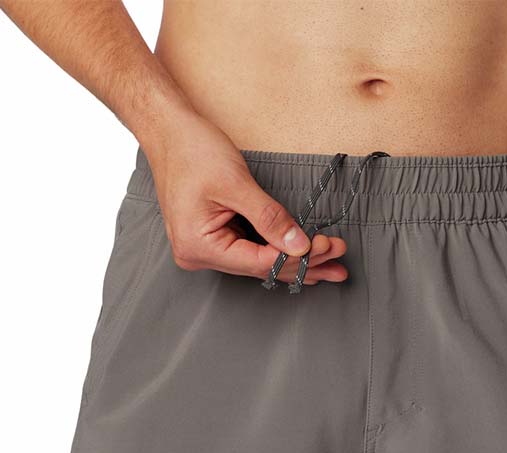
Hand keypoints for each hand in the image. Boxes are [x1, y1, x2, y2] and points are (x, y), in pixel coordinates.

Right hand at [140, 109, 347, 284]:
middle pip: (262, 268)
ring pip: (259, 262)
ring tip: (331, 264)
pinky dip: (278, 250)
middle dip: (303, 264)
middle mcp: (199, 255)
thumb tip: (301, 246)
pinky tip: (304, 256)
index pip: (260, 262)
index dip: (298, 258)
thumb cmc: (193, 150)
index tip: (329, 246)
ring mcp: (205, 250)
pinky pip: (252, 250)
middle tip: (339, 263)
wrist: (167, 130)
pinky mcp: (213, 239)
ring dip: (295, 261)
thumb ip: (270, 218)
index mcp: (199, 246)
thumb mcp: (236, 183)